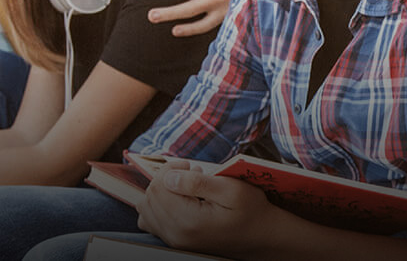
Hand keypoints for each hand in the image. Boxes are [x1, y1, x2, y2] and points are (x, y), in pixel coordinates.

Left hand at [134, 159, 286, 255]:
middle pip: (150, 197)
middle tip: (190, 172)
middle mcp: (177, 234)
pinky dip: (157, 206)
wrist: (261, 236)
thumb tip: (169, 177)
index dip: (170, 169)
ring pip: (145, 209)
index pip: (158, 187)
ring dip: (160, 192)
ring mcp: (174, 240)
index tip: (191, 164)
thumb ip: (198, 182)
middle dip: (165, 179)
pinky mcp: (175, 241)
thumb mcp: (232, 189)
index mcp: (189, 221)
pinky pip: (150, 221)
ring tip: (184, 187)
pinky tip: (177, 200)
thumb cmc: (251, 210)